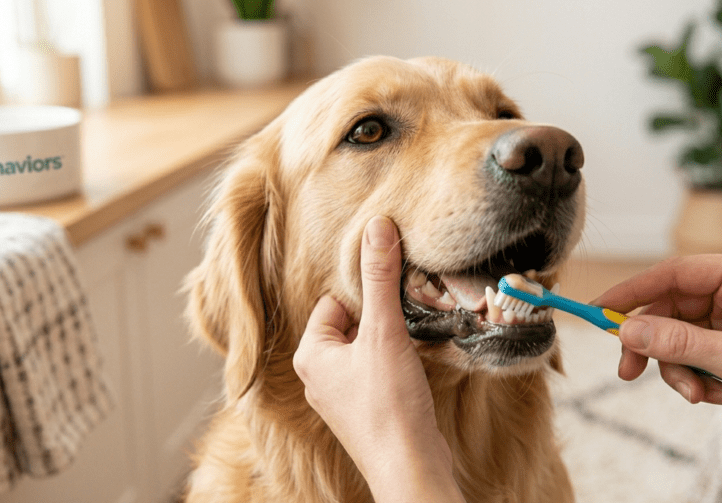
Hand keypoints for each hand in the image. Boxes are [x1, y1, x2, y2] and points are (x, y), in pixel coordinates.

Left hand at [293, 216, 464, 501]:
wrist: (410, 466)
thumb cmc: (389, 404)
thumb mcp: (384, 332)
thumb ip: (380, 278)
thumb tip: (377, 226)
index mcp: (310, 354)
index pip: (335, 302)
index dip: (366, 299)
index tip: (390, 306)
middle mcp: (318, 376)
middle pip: (352, 324)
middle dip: (380, 322)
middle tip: (401, 330)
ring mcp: (340, 398)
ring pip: (367, 349)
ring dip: (391, 344)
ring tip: (407, 353)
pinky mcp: (366, 413)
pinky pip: (377, 374)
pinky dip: (396, 368)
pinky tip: (411, 375)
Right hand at [594, 249, 721, 469]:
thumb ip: (678, 343)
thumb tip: (626, 331)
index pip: (673, 273)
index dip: (631, 293)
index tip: (598, 312)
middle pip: (669, 307)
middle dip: (653, 344)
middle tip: (629, 371)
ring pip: (677, 336)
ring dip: (678, 369)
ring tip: (697, 393)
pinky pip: (692, 353)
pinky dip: (694, 376)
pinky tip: (715, 394)